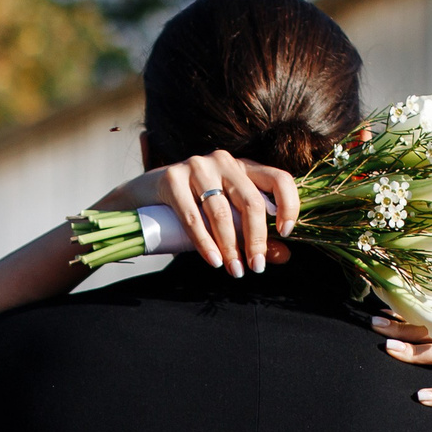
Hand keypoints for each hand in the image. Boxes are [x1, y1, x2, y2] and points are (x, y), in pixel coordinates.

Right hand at [93, 151, 298, 277]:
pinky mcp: (172, 178)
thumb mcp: (227, 220)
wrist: (143, 198)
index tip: (285, 233)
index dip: (289, 205)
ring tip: (234, 270)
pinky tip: (213, 261)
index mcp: (244, 168)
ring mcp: (197, 166)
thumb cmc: (192, 209)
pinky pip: (192, 216)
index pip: (279, 178)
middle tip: (256, 267)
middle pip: (251, 202)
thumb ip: (256, 236)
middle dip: (256, 240)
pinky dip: (205, 243)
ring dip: (230, 247)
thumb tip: (284, 255)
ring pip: (221, 212)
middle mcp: (224, 162)